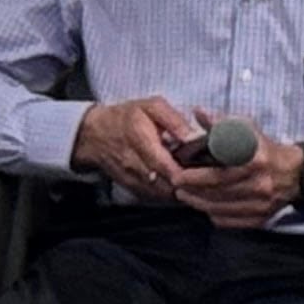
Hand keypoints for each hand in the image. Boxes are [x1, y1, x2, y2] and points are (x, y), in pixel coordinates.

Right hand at [70, 95, 209, 203]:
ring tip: (198, 182)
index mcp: (141, 140)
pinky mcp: (134, 189)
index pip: (167, 166)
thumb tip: (194, 136)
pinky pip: (157, 197)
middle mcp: (135, 165)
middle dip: (190, 184)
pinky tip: (183, 185)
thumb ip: (174, 120)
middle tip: (208, 178)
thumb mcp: (151, 106)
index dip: (187, 174)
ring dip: (182, 191)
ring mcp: (133, 180)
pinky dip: (172, 193)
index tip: (205, 171)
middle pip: (168, 184)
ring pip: (164, 194)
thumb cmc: (126, 117)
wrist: (95, 135)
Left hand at [173, 121, 303, 228]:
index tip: (178, 175)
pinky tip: (204, 205)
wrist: (293, 174)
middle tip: (176, 184)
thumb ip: (221, 123)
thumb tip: (199, 112)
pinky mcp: (260, 218)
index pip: (219, 172)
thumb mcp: (246, 129)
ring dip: (197, 202)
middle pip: (217, 191)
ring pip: (220, 208)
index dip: (195, 176)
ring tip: (184, 194)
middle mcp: (259, 183)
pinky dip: (213, 214)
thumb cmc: (264, 149)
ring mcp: (260, 204)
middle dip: (191, 190)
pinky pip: (229, 221)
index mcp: (254, 160)